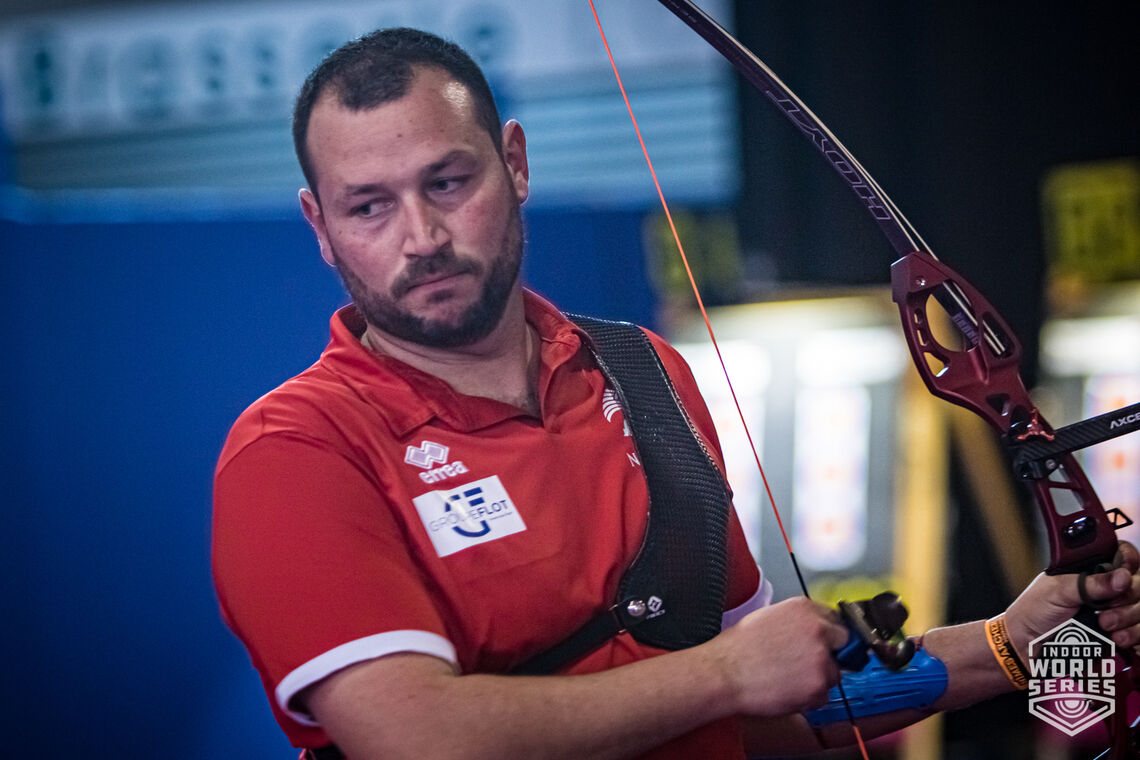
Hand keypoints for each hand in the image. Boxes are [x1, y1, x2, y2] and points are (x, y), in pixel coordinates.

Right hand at [699, 596, 849, 717]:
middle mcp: (817, 630)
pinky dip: (810, 697)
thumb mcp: (768, 617)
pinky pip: (824, 695)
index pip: (835, 617)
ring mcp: (821, 658)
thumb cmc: (738, 648)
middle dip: (831, 653)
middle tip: (809, 663)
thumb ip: (798, 620)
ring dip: (818, 677)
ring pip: (834, 672)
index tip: (827, 641)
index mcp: (804, 609)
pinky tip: (787, 690)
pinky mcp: (818, 685)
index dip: (828, 633)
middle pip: (843, 643)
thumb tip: (814, 628)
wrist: (724, 673)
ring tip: (789, 678)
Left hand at [1005, 541, 1139, 653]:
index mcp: (1092, 570)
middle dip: (1127, 597)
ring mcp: (1117, 612)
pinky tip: (1117, 639)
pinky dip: (1133, 636)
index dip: (1129, 561)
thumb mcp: (1057, 590)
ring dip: (1129, 618)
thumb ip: (1089, 583)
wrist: (1027, 645)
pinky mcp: (1120, 635)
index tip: (1124, 572)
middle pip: (1138, 585)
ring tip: (1105, 626)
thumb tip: (1122, 577)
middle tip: (1104, 609)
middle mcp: (1108, 589)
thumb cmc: (1035, 611)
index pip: (1125, 556)